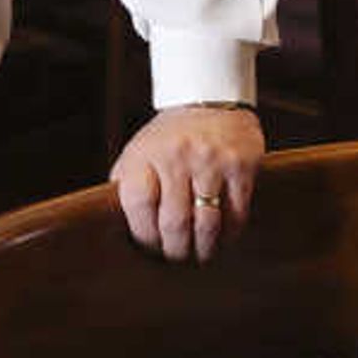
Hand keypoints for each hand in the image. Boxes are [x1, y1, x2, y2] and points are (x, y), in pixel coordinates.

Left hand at [112, 105, 263, 262]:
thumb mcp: (137, 153)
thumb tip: (116, 231)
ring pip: (207, 223)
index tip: (151, 249)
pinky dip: (230, 234)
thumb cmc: (166, 138)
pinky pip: (237, 213)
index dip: (144, 237)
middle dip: (176, 251)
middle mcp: (176, 156)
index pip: (139, 207)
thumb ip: (126, 187)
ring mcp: (211, 160)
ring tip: (201, 256)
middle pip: (174, 222)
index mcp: (144, 155)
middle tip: (178, 259)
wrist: (208, 98)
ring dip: (204, 249)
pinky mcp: (241, 164)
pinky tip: (224, 239)